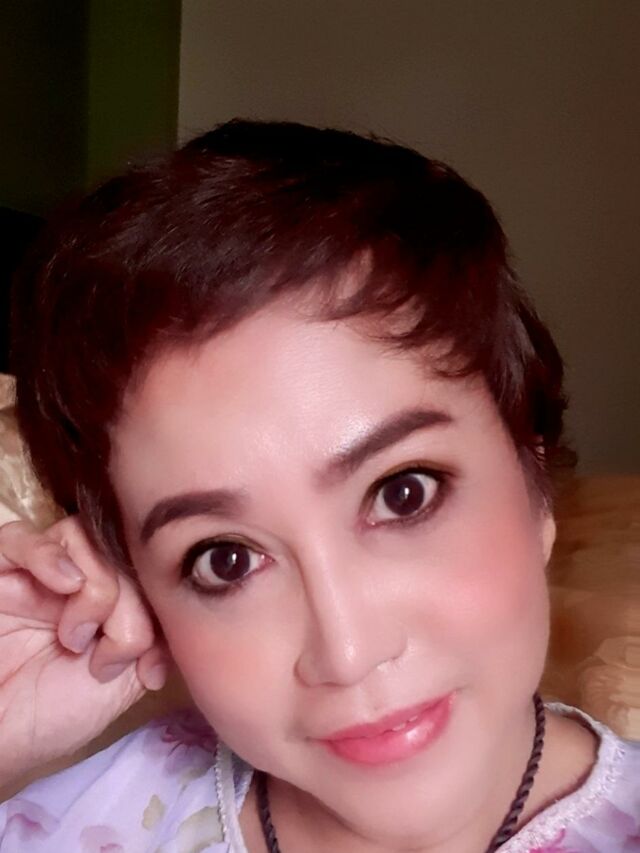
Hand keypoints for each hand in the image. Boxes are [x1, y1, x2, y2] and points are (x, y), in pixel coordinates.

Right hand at [0, 517, 167, 787]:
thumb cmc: (54, 715)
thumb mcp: (125, 679)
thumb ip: (155, 635)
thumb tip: (178, 604)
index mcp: (111, 598)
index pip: (147, 564)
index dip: (157, 598)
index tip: (149, 659)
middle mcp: (76, 578)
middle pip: (121, 549)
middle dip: (128, 605)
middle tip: (107, 656)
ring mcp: (37, 573)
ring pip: (83, 536)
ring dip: (95, 588)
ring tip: (76, 639)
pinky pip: (20, 537)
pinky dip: (49, 555)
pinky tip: (66, 585)